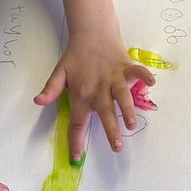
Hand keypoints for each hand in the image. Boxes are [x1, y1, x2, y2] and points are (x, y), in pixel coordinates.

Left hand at [34, 31, 155, 155]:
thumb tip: (38, 102)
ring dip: (127, 109)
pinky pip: (136, 71)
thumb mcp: (60, 72)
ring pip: (121, 96)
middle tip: (117, 147)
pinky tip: (151, 82)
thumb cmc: (76, 56)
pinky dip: (144, 75)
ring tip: (132, 123)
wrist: (91, 32)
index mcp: (82, 95)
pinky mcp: (125, 67)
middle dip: (111, 131)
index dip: (77, 140)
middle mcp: (99, 90)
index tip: (77, 158)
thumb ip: (51, 89)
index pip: (78, 122)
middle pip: (105, 113)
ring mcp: (113, 78)